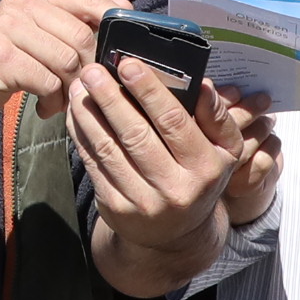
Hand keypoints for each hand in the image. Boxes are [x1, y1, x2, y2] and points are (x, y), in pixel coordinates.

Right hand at [0, 0, 116, 125]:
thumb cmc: (5, 61)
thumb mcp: (38, 32)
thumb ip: (73, 21)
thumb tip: (123, 8)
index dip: (112, 23)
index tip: (120, 47)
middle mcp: (22, 3)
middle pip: (81, 36)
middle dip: (88, 69)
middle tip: (82, 88)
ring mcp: (8, 28)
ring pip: (67, 61)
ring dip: (70, 89)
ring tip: (60, 100)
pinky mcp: (2, 58)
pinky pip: (47, 81)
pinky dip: (52, 102)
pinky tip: (44, 108)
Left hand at [72, 60, 261, 271]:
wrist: (175, 235)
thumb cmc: (198, 177)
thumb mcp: (223, 151)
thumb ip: (216, 116)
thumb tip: (204, 83)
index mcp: (205, 167)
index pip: (174, 122)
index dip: (149, 91)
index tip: (129, 64)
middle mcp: (175, 189)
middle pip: (136, 134)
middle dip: (111, 98)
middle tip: (93, 70)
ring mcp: (142, 202)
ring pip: (109, 149)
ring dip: (89, 114)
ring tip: (79, 87)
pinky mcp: (115, 209)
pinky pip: (94, 164)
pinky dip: (81, 135)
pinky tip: (76, 113)